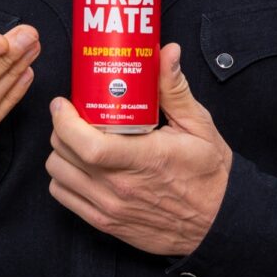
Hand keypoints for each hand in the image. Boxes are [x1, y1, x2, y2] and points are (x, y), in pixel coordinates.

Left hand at [46, 44, 231, 255]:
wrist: (218, 223)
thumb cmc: (209, 175)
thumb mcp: (199, 126)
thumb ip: (176, 89)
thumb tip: (167, 52)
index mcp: (143, 159)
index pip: (87, 145)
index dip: (64, 121)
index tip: (63, 104)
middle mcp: (121, 187)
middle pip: (64, 155)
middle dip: (61, 128)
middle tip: (74, 115)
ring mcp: (110, 208)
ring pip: (58, 176)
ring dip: (61, 153)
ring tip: (78, 140)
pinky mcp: (106, 223)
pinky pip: (65, 198)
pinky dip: (64, 179)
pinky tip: (81, 166)